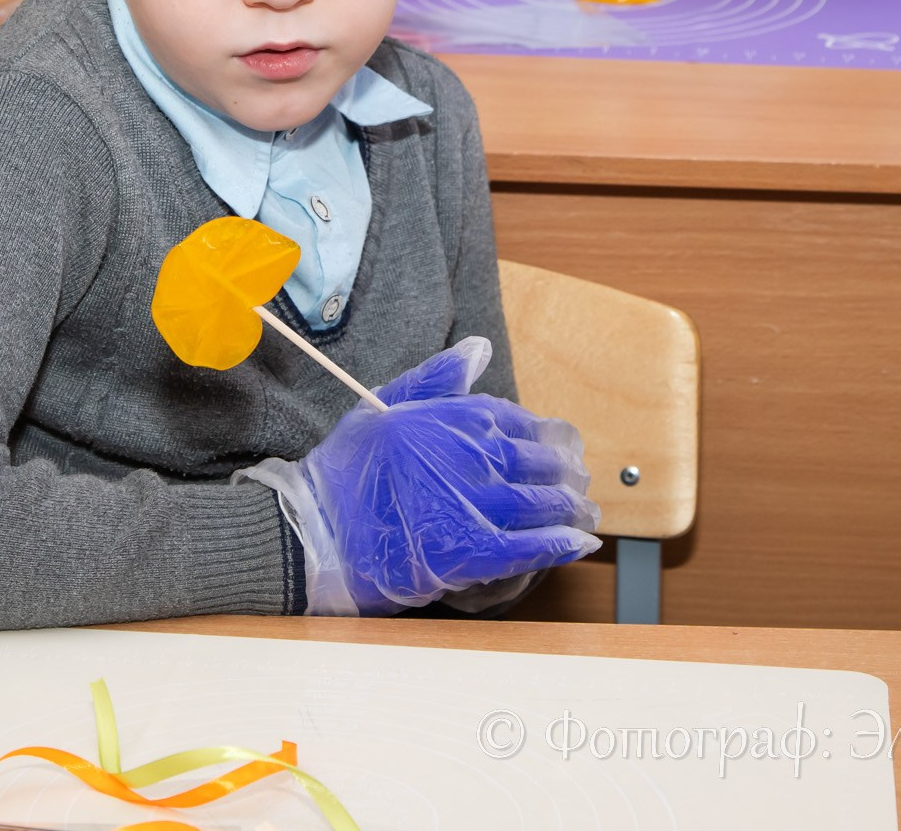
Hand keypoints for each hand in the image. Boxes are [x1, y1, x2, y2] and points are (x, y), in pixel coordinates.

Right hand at [243, 337, 601, 615]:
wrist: (314, 529)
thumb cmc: (347, 470)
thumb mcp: (384, 406)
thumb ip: (436, 379)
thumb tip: (479, 348)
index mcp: (454, 419)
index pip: (520, 424)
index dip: (548, 439)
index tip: (562, 448)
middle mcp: (470, 456)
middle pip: (540, 464)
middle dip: (568, 475)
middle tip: (581, 485)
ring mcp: (472, 505)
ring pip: (541, 504)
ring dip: (572, 511)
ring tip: (586, 517)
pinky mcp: (469, 551)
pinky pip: (528, 547)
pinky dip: (559, 545)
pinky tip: (578, 545)